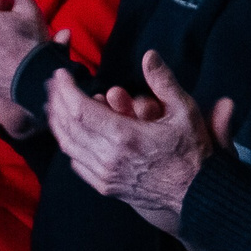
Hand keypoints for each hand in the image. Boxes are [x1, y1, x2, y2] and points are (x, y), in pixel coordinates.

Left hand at [43, 53, 230, 229]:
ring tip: (55, 103)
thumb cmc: (192, 153)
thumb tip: (149, 55)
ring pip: (68, 145)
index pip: (80, 110)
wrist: (196, 195)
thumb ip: (163, 81)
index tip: (61, 73)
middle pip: (68, 126)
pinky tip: (70, 132)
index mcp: (125, 137)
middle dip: (57, 101)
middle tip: (54, 84)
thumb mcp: (185, 111)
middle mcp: (109, 158)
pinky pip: (77, 163)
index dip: (66, 89)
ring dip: (58, 122)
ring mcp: (104, 175)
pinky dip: (69, 144)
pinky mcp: (105, 186)